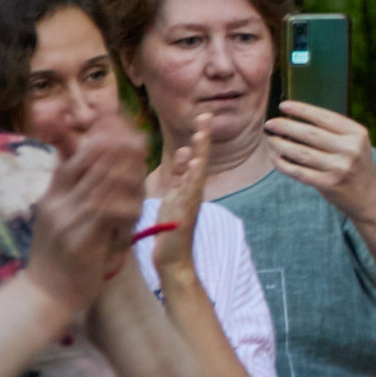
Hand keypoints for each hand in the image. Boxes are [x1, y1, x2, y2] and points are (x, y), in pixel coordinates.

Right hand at [22, 122, 145, 314]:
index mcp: (52, 195)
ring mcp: (67, 219)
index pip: (73, 157)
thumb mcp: (58, 217)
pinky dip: (124, 203)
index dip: (96, 139)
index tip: (119, 126)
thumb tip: (78, 163)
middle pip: (88, 164)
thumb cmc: (58, 256)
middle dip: (115, 148)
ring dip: (125, 171)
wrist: (45, 294)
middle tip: (139, 137)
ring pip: (101, 184)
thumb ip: (70, 191)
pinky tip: (136, 201)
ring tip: (142, 161)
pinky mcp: (79, 239)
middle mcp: (57, 202)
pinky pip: (106, 213)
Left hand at [149, 124, 211, 278]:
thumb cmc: (170, 231)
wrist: (173, 261)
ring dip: (200, 153)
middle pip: (200, 159)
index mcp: (186, 187)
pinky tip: (195, 163)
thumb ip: (177, 176)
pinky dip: (193, 177)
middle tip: (205, 115)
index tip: (202, 116)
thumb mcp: (171, 197)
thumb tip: (182, 152)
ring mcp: (191, 202)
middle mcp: (192, 192)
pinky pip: (190, 191)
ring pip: (197, 173)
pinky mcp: (185, 213)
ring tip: (201, 133)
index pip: (192, 156)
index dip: (197, 137)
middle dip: (202, 138)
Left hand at [264, 103, 375, 220]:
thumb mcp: (354, 142)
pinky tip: (275, 157)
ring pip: (301, 153)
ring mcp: (340, 168)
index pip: (325, 118)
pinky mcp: (329, 184)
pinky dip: (283, 164)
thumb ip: (332, 131)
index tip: (283, 105)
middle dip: (285, 126)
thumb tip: (293, 118)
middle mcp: (350, 149)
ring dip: (280, 145)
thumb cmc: (354, 162)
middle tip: (270, 123)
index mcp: (357, 134)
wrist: (368, 195)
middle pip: (310, 134)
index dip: (301, 110)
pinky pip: (299, 171)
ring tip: (270, 139)